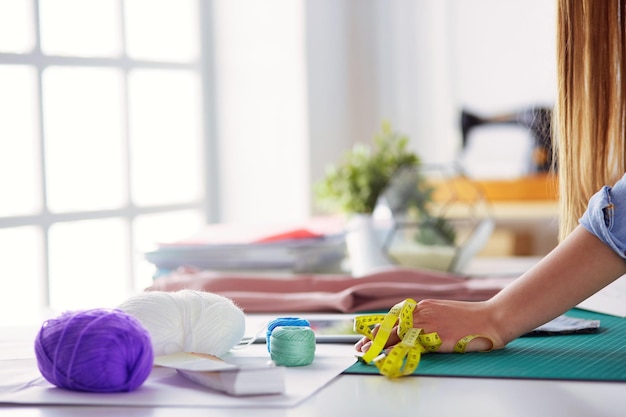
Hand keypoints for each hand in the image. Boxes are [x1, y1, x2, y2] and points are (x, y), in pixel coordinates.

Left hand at [354, 299, 504, 353]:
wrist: (492, 318)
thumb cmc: (471, 319)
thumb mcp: (443, 314)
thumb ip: (426, 321)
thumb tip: (412, 333)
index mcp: (422, 307)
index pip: (393, 318)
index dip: (377, 329)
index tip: (365, 338)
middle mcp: (420, 312)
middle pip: (389, 326)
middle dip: (372, 339)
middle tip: (358, 349)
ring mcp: (426, 324)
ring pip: (395, 336)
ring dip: (378, 346)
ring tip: (364, 355)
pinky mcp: (434, 337)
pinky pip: (410, 346)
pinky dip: (396, 352)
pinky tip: (386, 359)